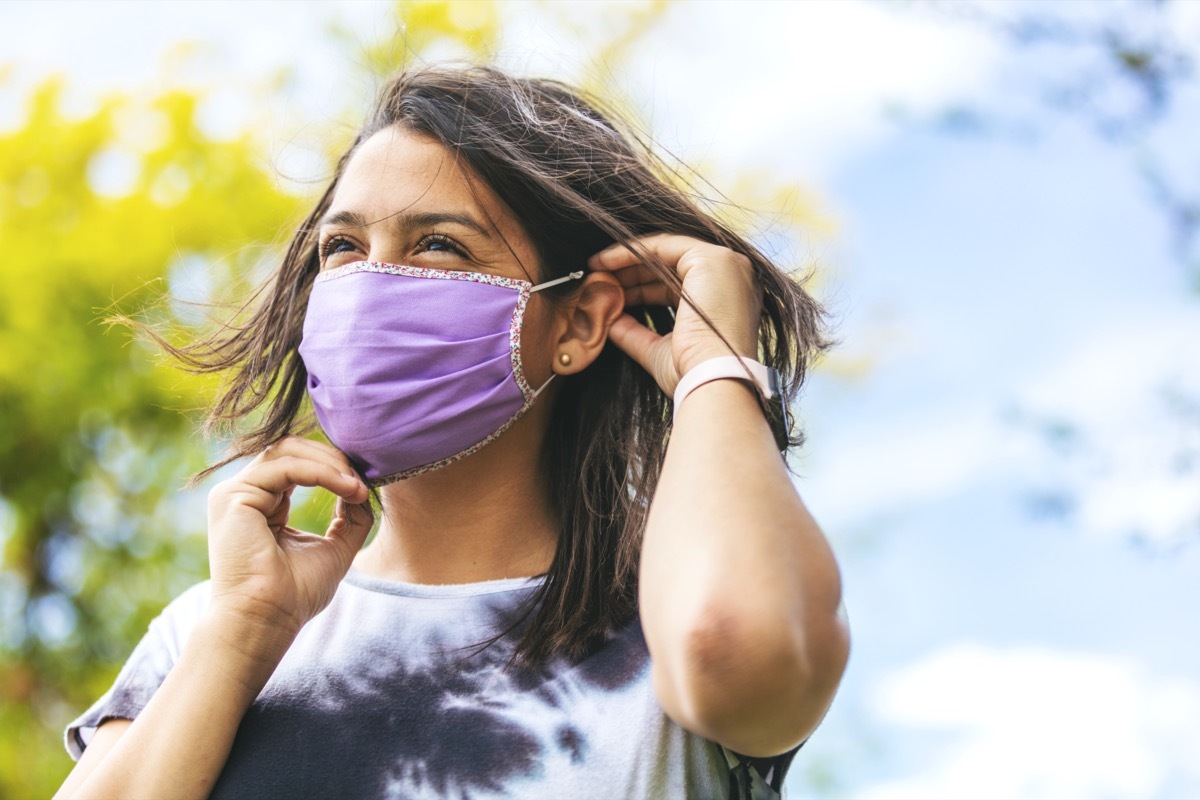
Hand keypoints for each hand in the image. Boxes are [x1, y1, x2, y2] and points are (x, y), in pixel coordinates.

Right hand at [205, 436, 372, 640]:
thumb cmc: (295, 595)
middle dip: (334, 459)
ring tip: (357, 486)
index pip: (298, 463)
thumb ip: (350, 519)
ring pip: (289, 451)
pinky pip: (286, 467)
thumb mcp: (335, 549)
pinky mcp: (233, 497)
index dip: (335, 466)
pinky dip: (321, 473)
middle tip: (363, 479)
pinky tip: (346, 488)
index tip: (366, 485)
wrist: (266, 621)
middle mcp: (245, 494)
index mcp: (264, 505)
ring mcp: (235, 494)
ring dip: (331, 464)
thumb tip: (362, 490)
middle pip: (292, 448)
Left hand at [588, 234, 762, 393]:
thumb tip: (609, 321)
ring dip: (627, 260)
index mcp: (725, 300)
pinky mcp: (712, 259)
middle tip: (599, 278)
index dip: (641, 286)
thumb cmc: (691, 374)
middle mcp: (731, 278)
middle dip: (631, 272)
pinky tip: (604, 262)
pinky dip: (631, 251)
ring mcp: (725, 265)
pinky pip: (662, 246)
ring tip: (596, 270)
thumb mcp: (658, 350)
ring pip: (665, 252)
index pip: (676, 285)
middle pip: (670, 266)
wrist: (711, 380)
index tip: (611, 292)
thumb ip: (634, 333)